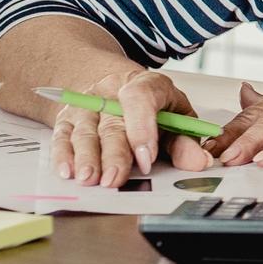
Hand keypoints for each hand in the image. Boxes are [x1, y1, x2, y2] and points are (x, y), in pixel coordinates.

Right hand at [40, 71, 213, 186]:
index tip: (147, 158)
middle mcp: (113, 91)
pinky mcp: (68, 117)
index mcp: (147, 84)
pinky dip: (64, 155)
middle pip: (113, 123)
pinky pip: (63, 136)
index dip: (143, 128)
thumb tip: (199, 162)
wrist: (118, 89)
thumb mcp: (177, 118)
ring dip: (87, 157)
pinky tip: (67, 171)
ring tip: (89, 178)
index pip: (141, 99)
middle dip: (114, 154)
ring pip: (86, 131)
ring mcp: (87, 104)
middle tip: (114, 179)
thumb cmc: (154, 107)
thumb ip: (186, 141)